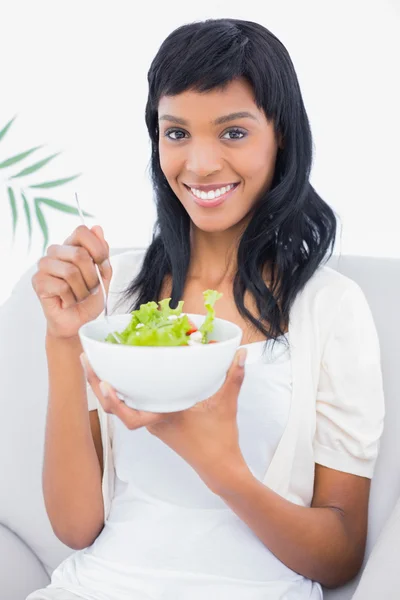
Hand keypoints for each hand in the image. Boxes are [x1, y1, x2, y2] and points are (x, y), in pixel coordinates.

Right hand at [32, 225, 111, 338]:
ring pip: (71, 272)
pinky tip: (67, 301)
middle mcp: (56, 251)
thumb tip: (97, 228)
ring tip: (80, 296)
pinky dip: (71, 299)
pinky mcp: (38, 281)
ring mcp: (44, 265)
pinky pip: (62, 287)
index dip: (97, 249)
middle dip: (92, 277)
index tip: (103, 267)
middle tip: (91, 289)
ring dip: (83, 290)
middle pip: (80, 254)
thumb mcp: (104, 275)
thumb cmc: (89, 299)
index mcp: (72, 246)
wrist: (78, 322)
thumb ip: (102, 253)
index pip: (82, 231)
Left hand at [81, 348, 250, 493]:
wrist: (220, 468)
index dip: (113, 401)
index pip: (129, 416)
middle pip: (115, 407)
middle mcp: (153, 422)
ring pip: (122, 407)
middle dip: (97, 383)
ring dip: (106, 387)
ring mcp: (153, 424)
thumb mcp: (226, 405)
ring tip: (96, 363)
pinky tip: (123, 376)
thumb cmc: (220, 440)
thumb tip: (241, 352)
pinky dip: (123, 392)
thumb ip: (233, 377)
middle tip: (85, 360)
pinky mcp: (158, 423)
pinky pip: (133, 407)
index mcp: (163, 419)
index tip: (104, 382)